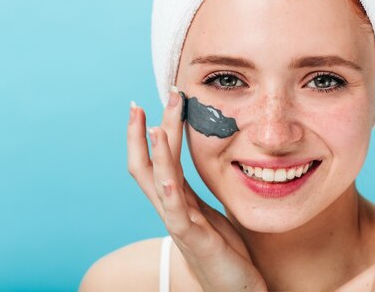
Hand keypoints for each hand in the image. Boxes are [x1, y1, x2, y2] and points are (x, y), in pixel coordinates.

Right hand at [127, 87, 267, 291]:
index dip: (148, 132)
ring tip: (154, 125)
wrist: (234, 290)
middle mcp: (171, 208)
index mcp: (177, 199)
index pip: (156, 160)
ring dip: (156, 153)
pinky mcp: (193, 239)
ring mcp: (179, 223)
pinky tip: (167, 177)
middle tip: (140, 102)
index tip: (146, 104)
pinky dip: (169, 193)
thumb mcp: (209, 212)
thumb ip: (197, 192)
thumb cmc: (223, 251)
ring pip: (158, 183)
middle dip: (143, 132)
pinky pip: (176, 214)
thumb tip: (203, 164)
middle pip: (148, 164)